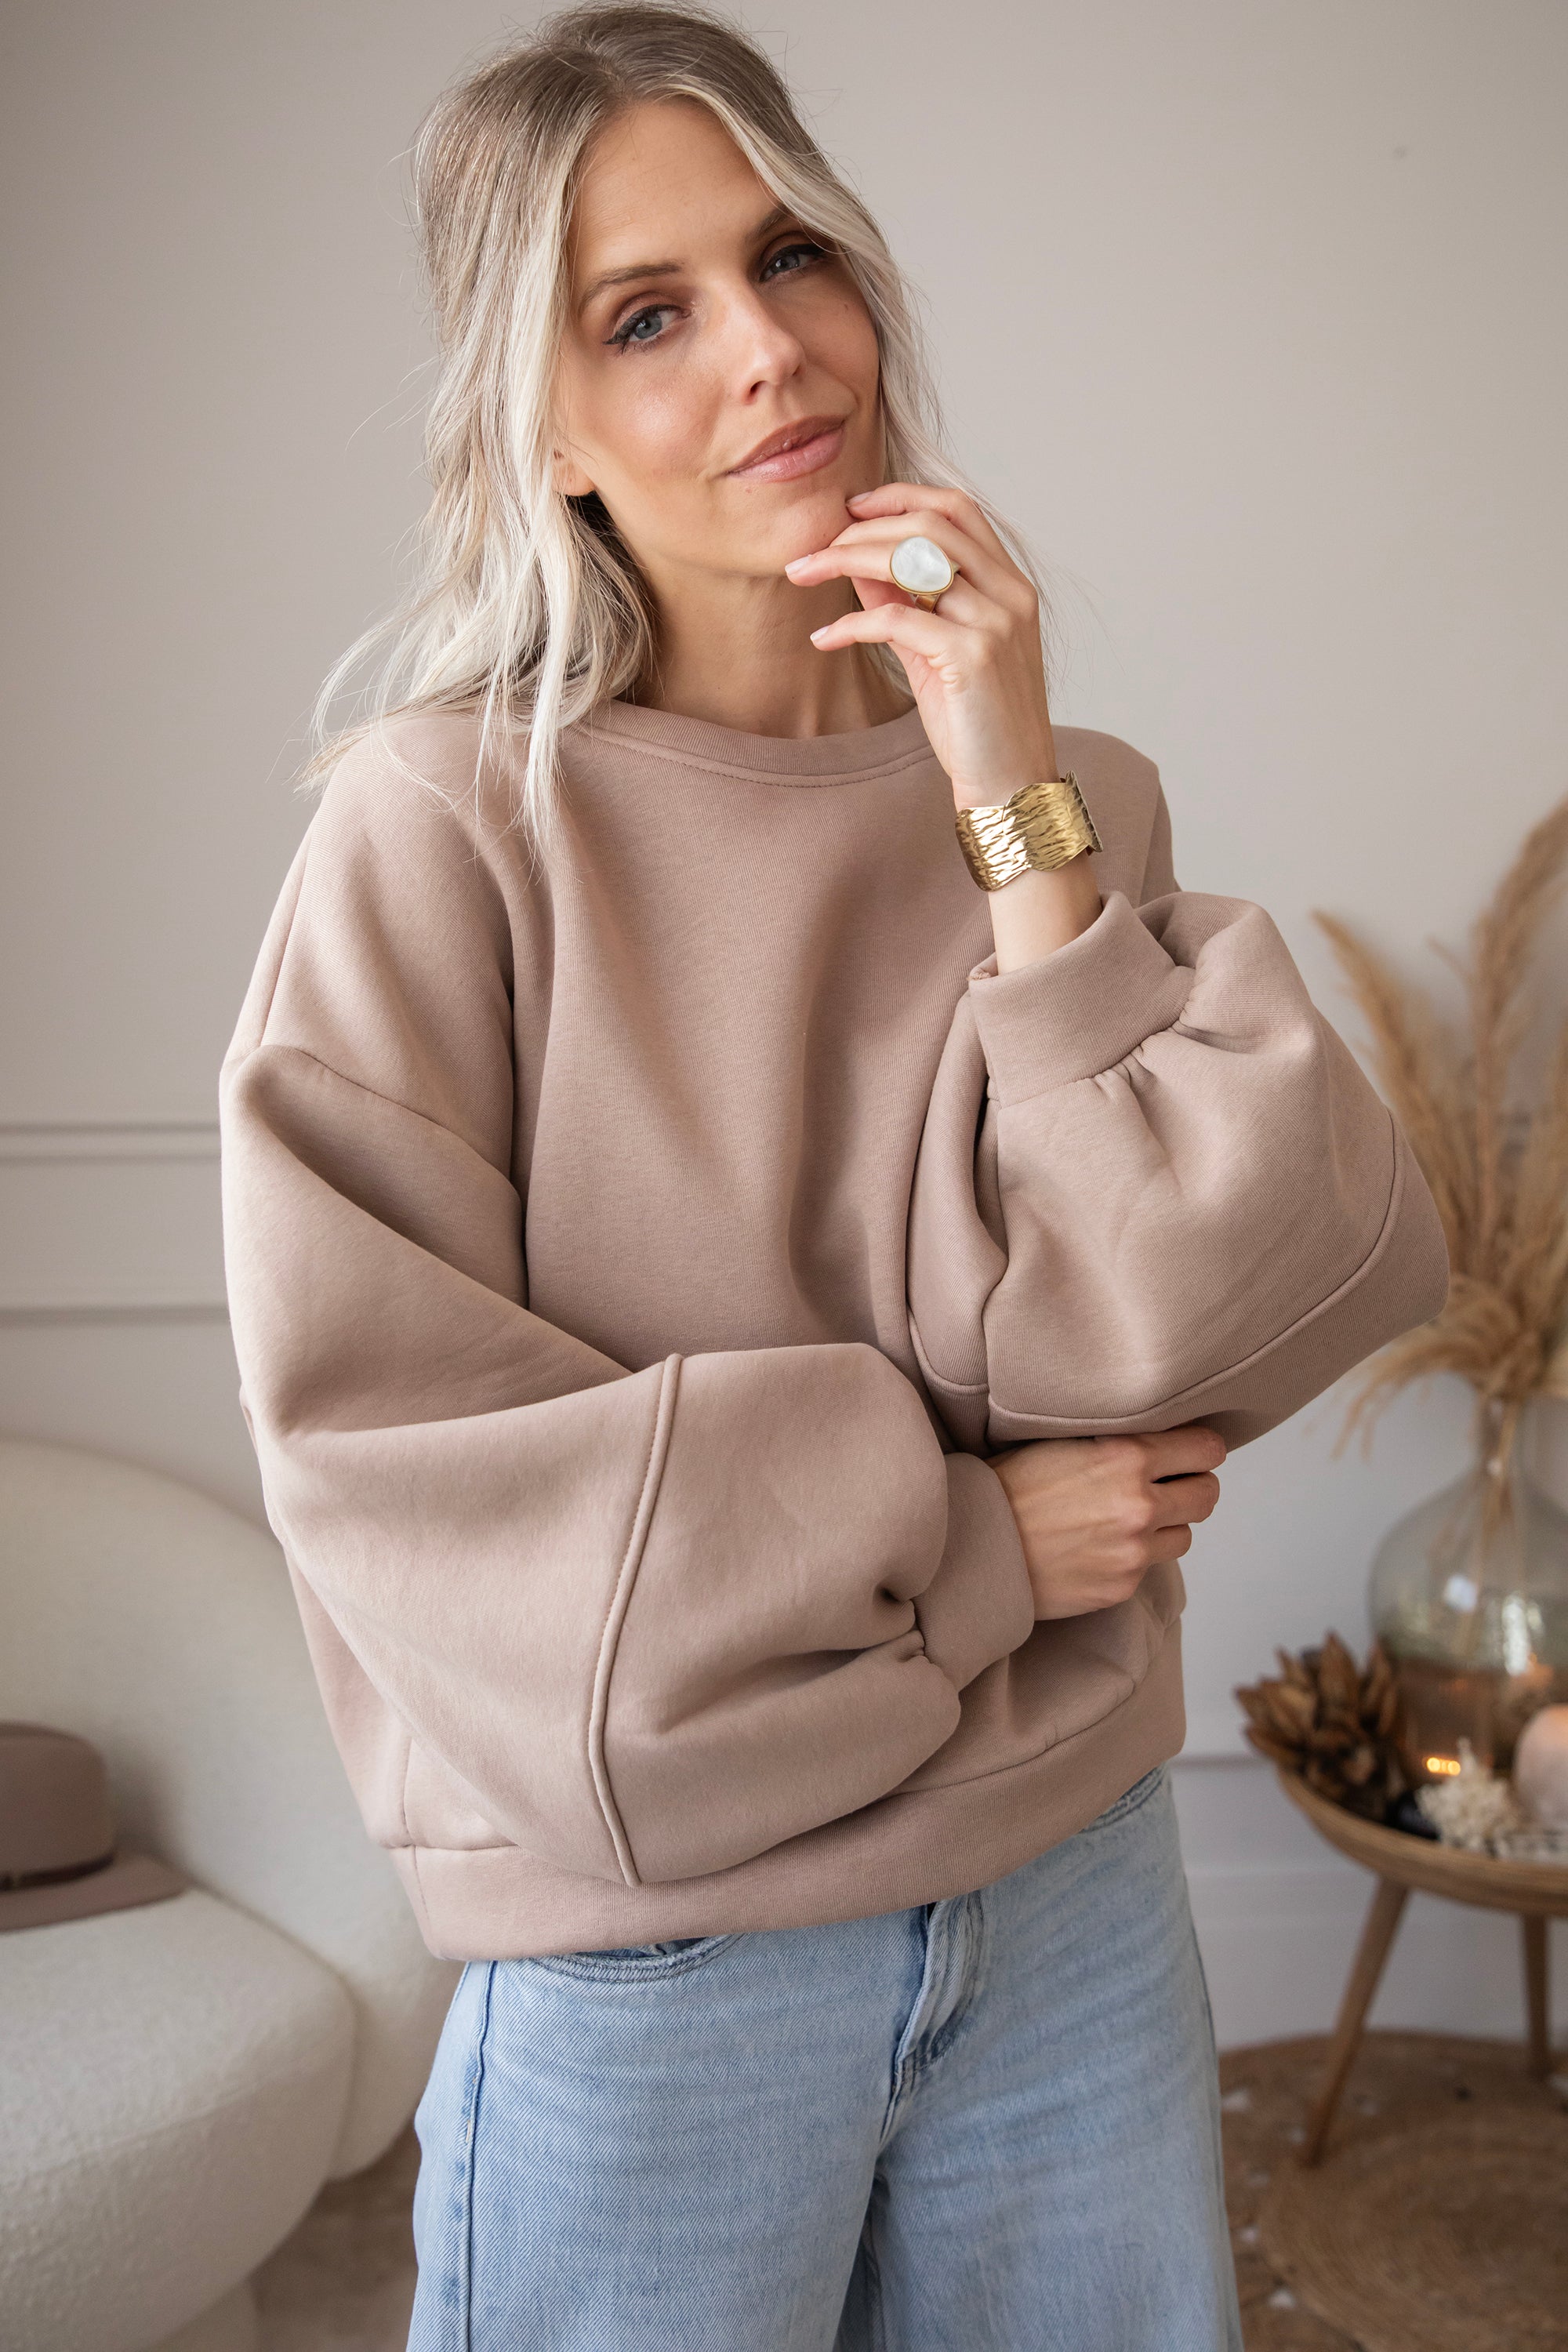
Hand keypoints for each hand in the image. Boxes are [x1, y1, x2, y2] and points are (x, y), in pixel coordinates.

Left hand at [783, 482, 1057, 809]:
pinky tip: (823, 638)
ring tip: (804, 574)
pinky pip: (897, 618)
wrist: (1011, 788)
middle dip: (861, 528)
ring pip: (911, 560)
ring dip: (845, 559)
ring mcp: (995, 623)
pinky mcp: (972, 657)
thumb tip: (857, 560)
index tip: (849, 509)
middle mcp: (1010, 594)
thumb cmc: (975, 725)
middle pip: (929, 524)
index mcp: (1010, 584)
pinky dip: (851, 623)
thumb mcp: (934, 653)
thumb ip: (904, 603)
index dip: (899, 497)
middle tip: (813, 550)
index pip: (956, 509)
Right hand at [988, 1424, 1226, 1619]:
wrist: (974, 1545)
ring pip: (1184, 1535)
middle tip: (1166, 1484)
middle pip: (1207, 1494)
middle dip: (1190, 1487)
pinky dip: (1135, 1556)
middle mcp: (1140, 1505)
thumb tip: (1159, 1438)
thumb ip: (1118, 1440)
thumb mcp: (1063, 1440)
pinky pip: (1150, 1567)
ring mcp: (1134, 1552)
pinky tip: (1100, 1546)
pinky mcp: (1121, 1587)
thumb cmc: (1009, 1486)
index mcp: (1127, 1456)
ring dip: (1166, 1526)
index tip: (1187, 1451)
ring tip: (1128, 1519)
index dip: (1199, 1449)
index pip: (1207, 1449)